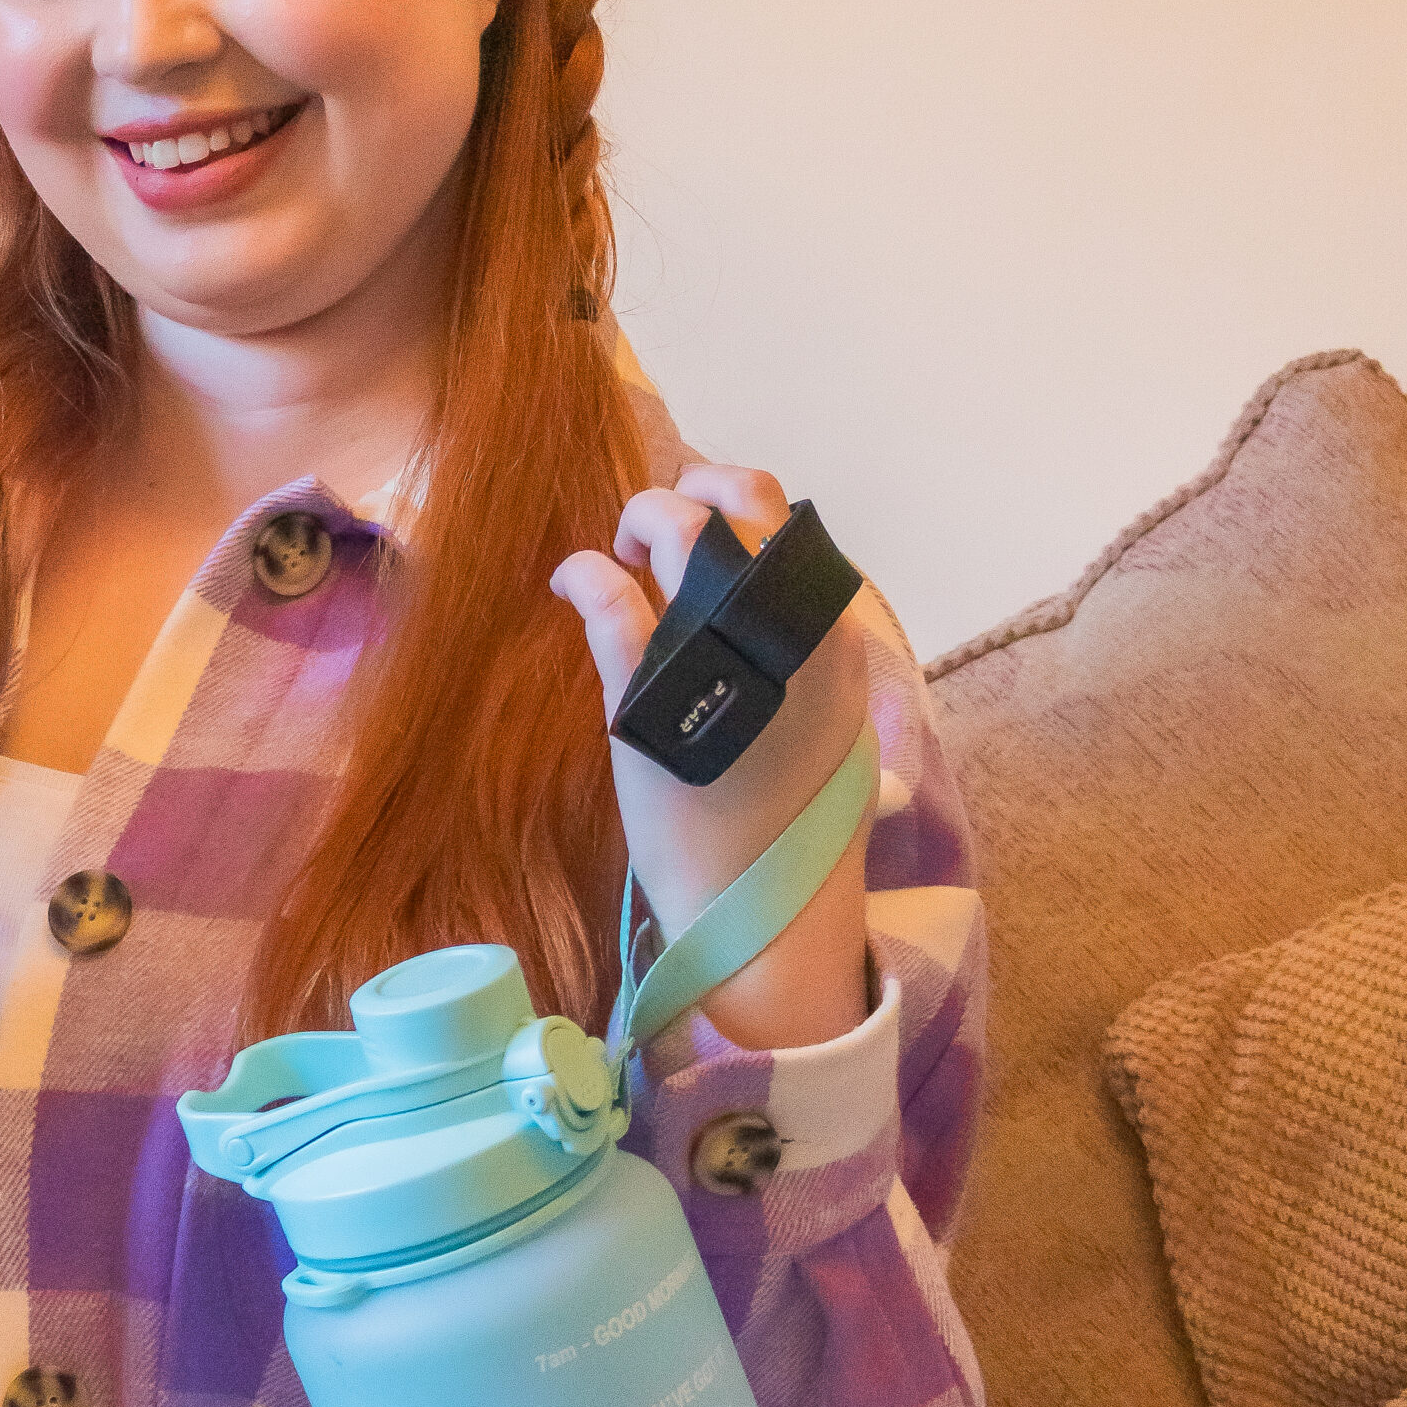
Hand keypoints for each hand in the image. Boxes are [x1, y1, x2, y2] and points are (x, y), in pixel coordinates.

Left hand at [551, 464, 872, 1047]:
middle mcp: (788, 633)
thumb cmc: (793, 823)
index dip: (738, 501)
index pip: (791, 525)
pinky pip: (610, 601)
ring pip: (681, 532)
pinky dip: (583, 573)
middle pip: (743, 504)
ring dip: (640, 520)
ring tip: (621, 553)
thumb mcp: (829, 723)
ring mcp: (721, 657)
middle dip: (689, 493)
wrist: (767, 912)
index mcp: (835, 640)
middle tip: (654, 531)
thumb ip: (805, 652)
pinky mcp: (646, 699)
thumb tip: (762, 591)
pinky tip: (571, 580)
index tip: (706, 521)